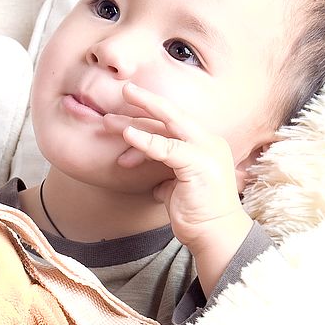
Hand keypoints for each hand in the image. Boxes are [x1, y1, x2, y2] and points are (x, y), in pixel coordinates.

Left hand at [103, 82, 253, 294]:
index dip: (152, 110)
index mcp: (204, 144)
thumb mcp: (177, 187)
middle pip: (174, 114)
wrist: (214, 235)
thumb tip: (155, 182)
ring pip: (169, 126)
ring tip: (109, 122)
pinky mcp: (200, 164)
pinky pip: (168, 149)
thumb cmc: (197, 214)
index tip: (128, 103)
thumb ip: (167, 177)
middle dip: (146, 100)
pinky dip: (146, 142)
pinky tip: (128, 136)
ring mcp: (207, 151)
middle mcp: (208, 142)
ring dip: (136, 123)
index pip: (175, 121)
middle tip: (123, 89)